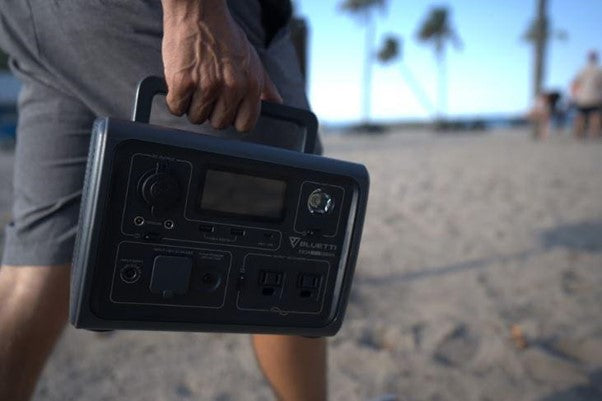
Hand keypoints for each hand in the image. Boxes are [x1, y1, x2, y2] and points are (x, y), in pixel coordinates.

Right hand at [161, 0, 281, 131]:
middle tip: (207, 91)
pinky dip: (175, 99)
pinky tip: (181, 83)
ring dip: (192, 105)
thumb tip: (276, 101)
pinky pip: (176, 108)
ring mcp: (207, 86)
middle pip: (219, 124)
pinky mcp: (183, 82)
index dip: (233, 118)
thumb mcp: (252, 58)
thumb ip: (265, 84)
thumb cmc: (224, 34)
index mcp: (251, 84)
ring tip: (194, 84)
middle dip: (211, 112)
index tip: (225, 109)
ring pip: (196, 117)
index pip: (245, 125)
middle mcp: (232, 87)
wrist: (199, 11)